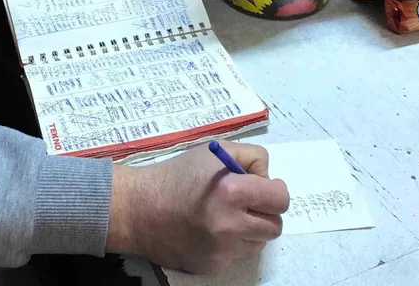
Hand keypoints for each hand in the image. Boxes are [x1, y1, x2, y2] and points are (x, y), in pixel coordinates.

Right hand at [107, 142, 288, 274]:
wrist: (138, 209)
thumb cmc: (177, 175)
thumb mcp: (215, 151)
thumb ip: (251, 158)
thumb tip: (268, 179)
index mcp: (233, 192)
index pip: (281, 200)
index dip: (274, 191)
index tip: (264, 188)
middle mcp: (230, 225)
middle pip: (275, 226)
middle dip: (265, 212)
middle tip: (247, 203)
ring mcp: (221, 251)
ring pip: (257, 243)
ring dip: (248, 229)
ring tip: (224, 216)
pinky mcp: (212, 266)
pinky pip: (235, 255)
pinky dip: (229, 244)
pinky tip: (209, 230)